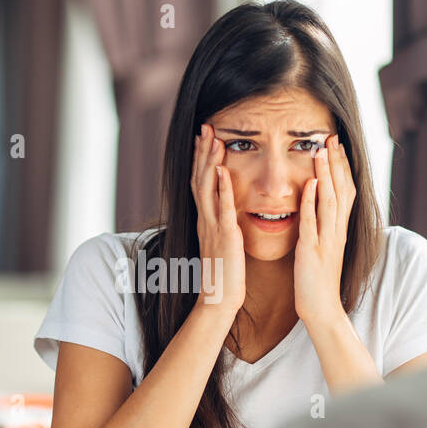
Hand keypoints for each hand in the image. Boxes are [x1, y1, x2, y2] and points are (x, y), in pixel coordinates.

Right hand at [191, 124, 245, 315]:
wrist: (218, 300)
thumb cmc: (223, 275)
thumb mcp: (221, 244)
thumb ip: (222, 226)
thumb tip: (226, 214)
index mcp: (206, 221)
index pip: (200, 183)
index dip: (201, 160)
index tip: (204, 138)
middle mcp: (205, 220)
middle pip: (199, 178)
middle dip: (202, 152)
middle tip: (205, 127)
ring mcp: (213, 227)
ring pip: (207, 188)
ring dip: (210, 162)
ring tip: (213, 139)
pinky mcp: (224, 237)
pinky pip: (222, 208)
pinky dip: (222, 188)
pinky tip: (224, 171)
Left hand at [294, 134, 356, 327]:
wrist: (322, 309)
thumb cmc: (318, 280)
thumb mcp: (324, 248)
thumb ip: (323, 227)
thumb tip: (320, 206)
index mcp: (338, 230)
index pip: (345, 191)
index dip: (341, 167)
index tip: (336, 145)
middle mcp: (336, 231)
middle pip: (341, 190)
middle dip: (336, 163)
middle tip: (331, 137)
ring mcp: (326, 240)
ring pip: (330, 201)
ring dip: (326, 174)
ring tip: (321, 151)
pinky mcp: (312, 251)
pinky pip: (313, 222)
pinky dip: (312, 202)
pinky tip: (310, 184)